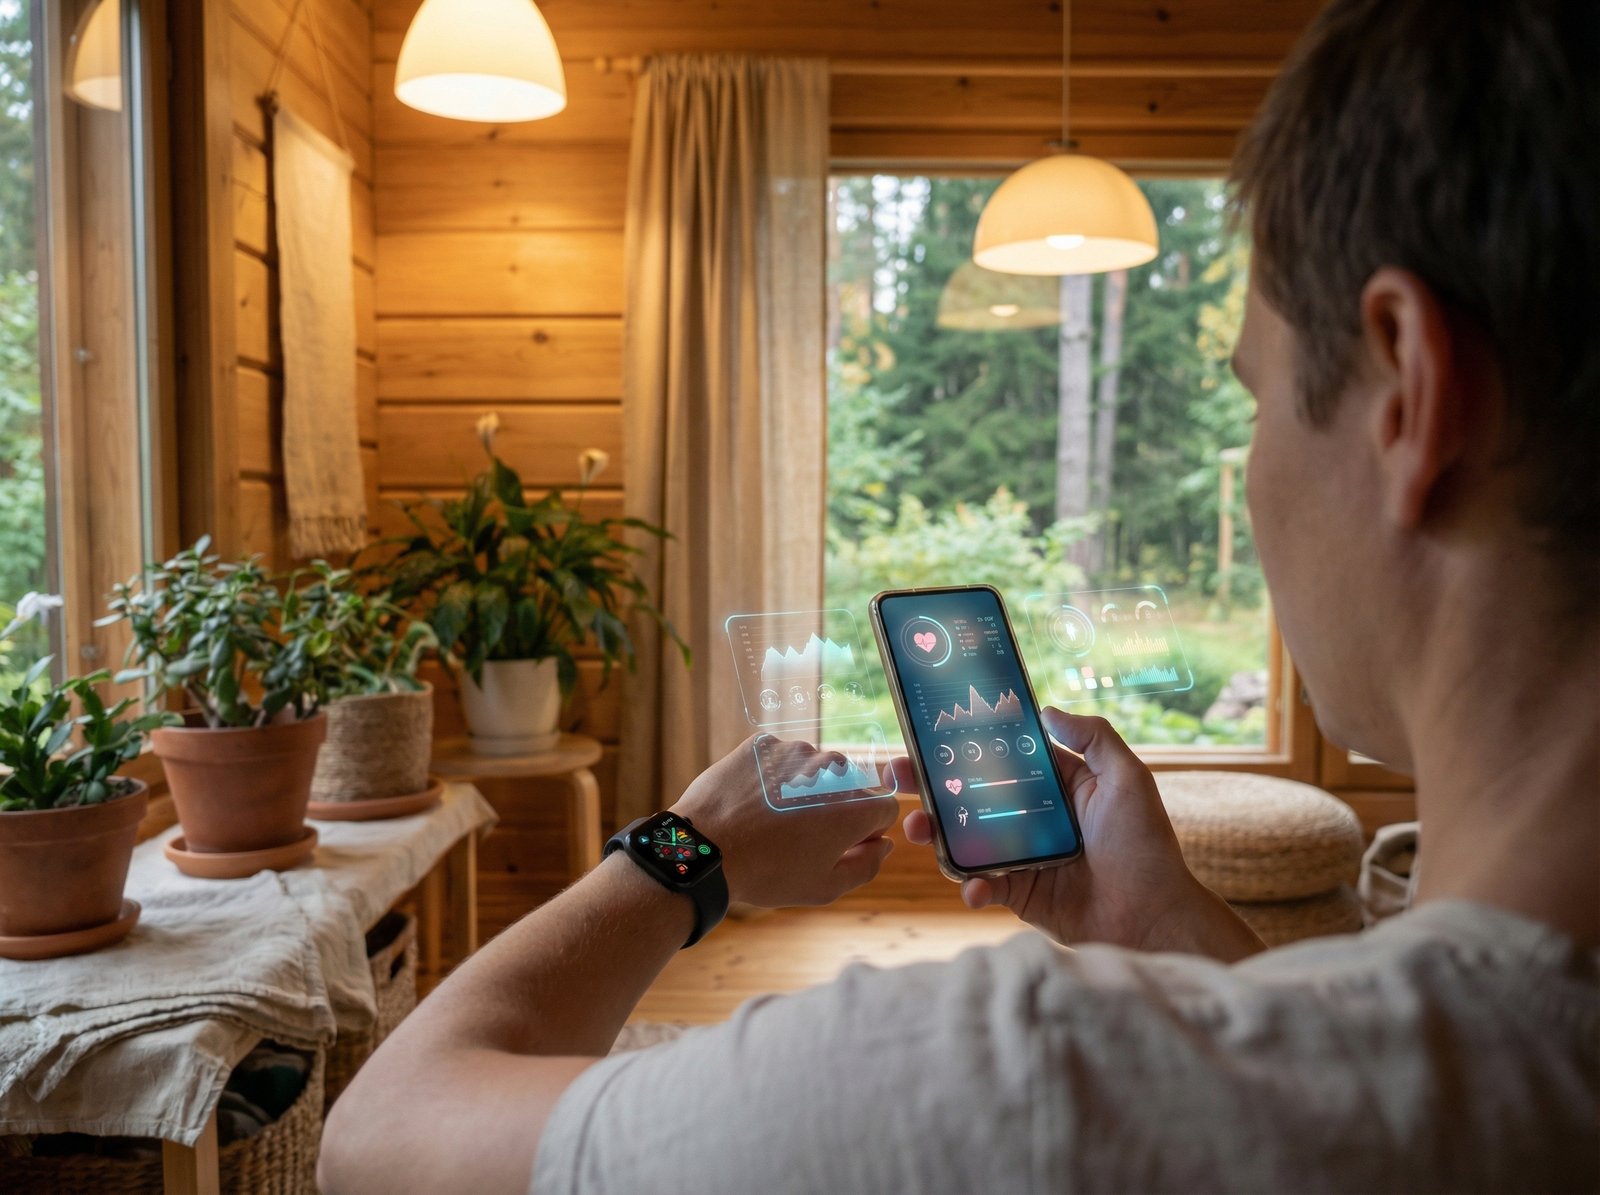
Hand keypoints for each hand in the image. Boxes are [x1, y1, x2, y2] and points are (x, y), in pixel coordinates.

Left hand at [672, 735, 898, 908]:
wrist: (705, 849)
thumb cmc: (767, 873)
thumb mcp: (825, 887)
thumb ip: (866, 864)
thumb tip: (883, 844)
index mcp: (856, 805)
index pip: (884, 809)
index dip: (865, 832)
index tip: (838, 846)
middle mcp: (833, 769)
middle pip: (849, 787)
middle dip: (834, 808)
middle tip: (800, 836)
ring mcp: (796, 750)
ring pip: (814, 770)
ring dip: (804, 790)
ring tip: (771, 820)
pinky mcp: (764, 743)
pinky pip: (779, 758)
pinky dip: (772, 777)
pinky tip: (753, 802)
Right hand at [896, 707, 1262, 959]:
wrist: (1153, 918)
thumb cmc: (1146, 845)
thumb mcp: (1127, 778)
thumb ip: (1093, 738)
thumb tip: (1046, 709)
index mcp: (1054, 786)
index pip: (999, 758)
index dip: (963, 746)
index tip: (927, 734)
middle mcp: (1032, 819)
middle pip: (970, 797)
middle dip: (929, 787)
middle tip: (894, 777)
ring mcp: (1022, 858)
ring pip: (965, 840)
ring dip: (935, 834)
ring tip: (917, 827)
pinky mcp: (1019, 895)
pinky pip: (982, 886)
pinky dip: (971, 886)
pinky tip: (974, 887)